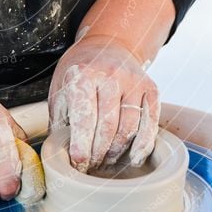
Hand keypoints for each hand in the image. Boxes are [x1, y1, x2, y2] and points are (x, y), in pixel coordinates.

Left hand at [48, 34, 159, 171]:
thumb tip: (60, 156)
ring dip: (118, 152)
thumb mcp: (60, 90)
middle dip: (99, 153)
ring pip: (129, 127)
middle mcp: (110, 76)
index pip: (84, 117)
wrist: (107, 45)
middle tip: (91, 166)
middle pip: (108, 127)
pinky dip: (144, 145)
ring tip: (106, 161)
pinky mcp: (150, 88)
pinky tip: (134, 158)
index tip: (79, 163)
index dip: (82, 145)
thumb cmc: (79, 74)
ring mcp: (133, 81)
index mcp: (82, 76)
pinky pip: (151, 122)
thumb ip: (60, 121)